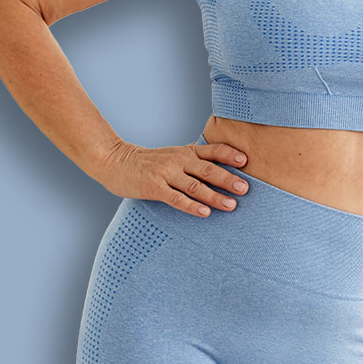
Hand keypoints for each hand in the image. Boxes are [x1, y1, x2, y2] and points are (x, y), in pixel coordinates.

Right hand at [98, 139, 250, 216]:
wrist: (115, 161)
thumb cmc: (148, 162)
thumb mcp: (173, 155)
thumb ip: (194, 160)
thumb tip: (221, 169)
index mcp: (186, 152)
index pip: (212, 150)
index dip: (230, 154)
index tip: (246, 161)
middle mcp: (179, 160)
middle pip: (208, 169)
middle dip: (228, 179)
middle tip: (245, 188)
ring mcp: (166, 174)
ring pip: (195, 186)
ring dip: (214, 196)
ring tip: (231, 205)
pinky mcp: (154, 188)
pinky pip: (176, 198)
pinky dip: (191, 206)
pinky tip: (204, 213)